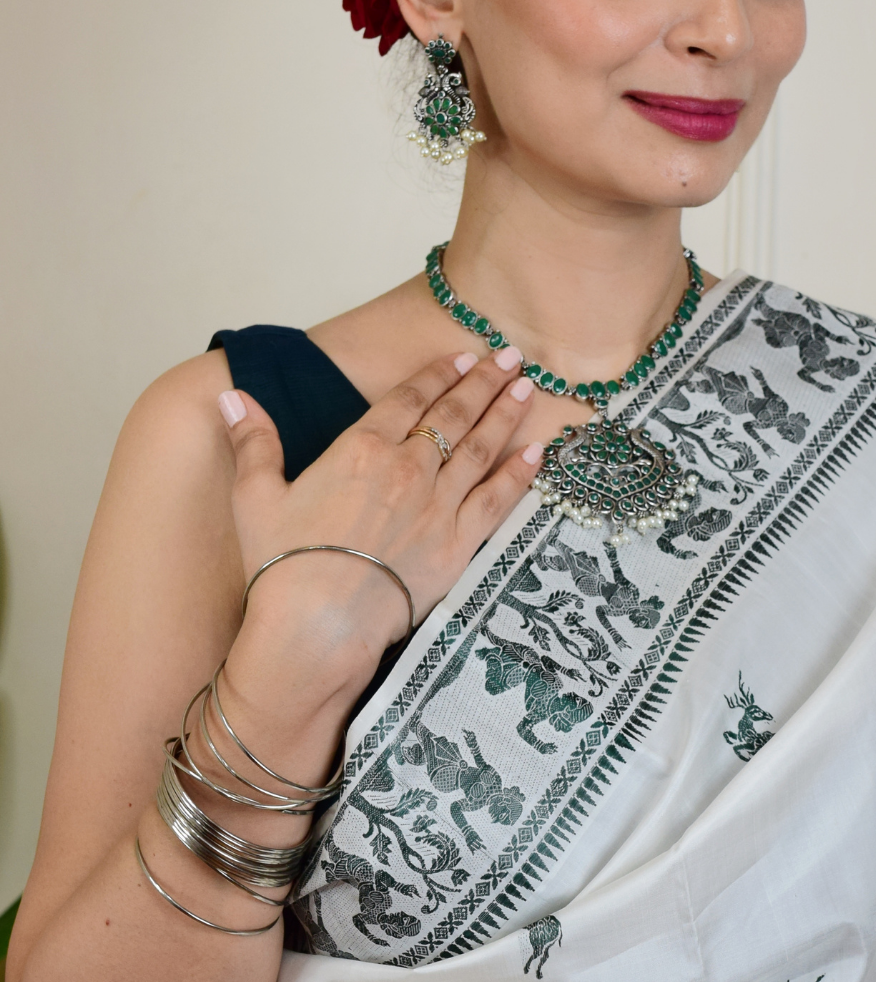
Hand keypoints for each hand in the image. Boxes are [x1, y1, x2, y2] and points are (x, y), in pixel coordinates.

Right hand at [218, 346, 541, 693]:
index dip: (437, 373)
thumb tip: (232, 396)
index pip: (409, 399)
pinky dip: (520, 474)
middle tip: (511, 358)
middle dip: (484, 382)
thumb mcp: (255, 496)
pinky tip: (537, 454)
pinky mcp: (458, 545)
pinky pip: (497, 501)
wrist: (318, 625)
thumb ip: (253, 442)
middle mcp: (407, 469)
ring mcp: (438, 506)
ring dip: (505, 414)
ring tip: (527, 389)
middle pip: (453, 415)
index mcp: (360, 450)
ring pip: (481, 449)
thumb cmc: (282, 565)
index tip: (461, 356)